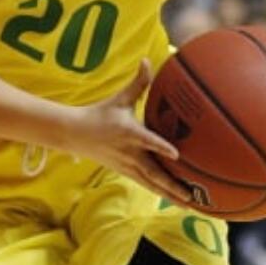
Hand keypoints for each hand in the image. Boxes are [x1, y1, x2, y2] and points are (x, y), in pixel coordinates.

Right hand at [66, 58, 184, 199]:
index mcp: (128, 133)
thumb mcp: (119, 98)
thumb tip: (148, 59)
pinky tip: (177, 200)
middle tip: (191, 195)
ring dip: (170, 195)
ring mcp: (127, 166)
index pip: (146, 141)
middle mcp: (129, 153)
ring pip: (152, 184)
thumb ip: (138, 82)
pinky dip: (162, 193)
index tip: (176, 154)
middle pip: (153, 173)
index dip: (160, 147)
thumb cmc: (100, 114)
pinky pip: (147, 185)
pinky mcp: (126, 172)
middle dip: (172, 185)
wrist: (74, 134)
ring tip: (190, 205)